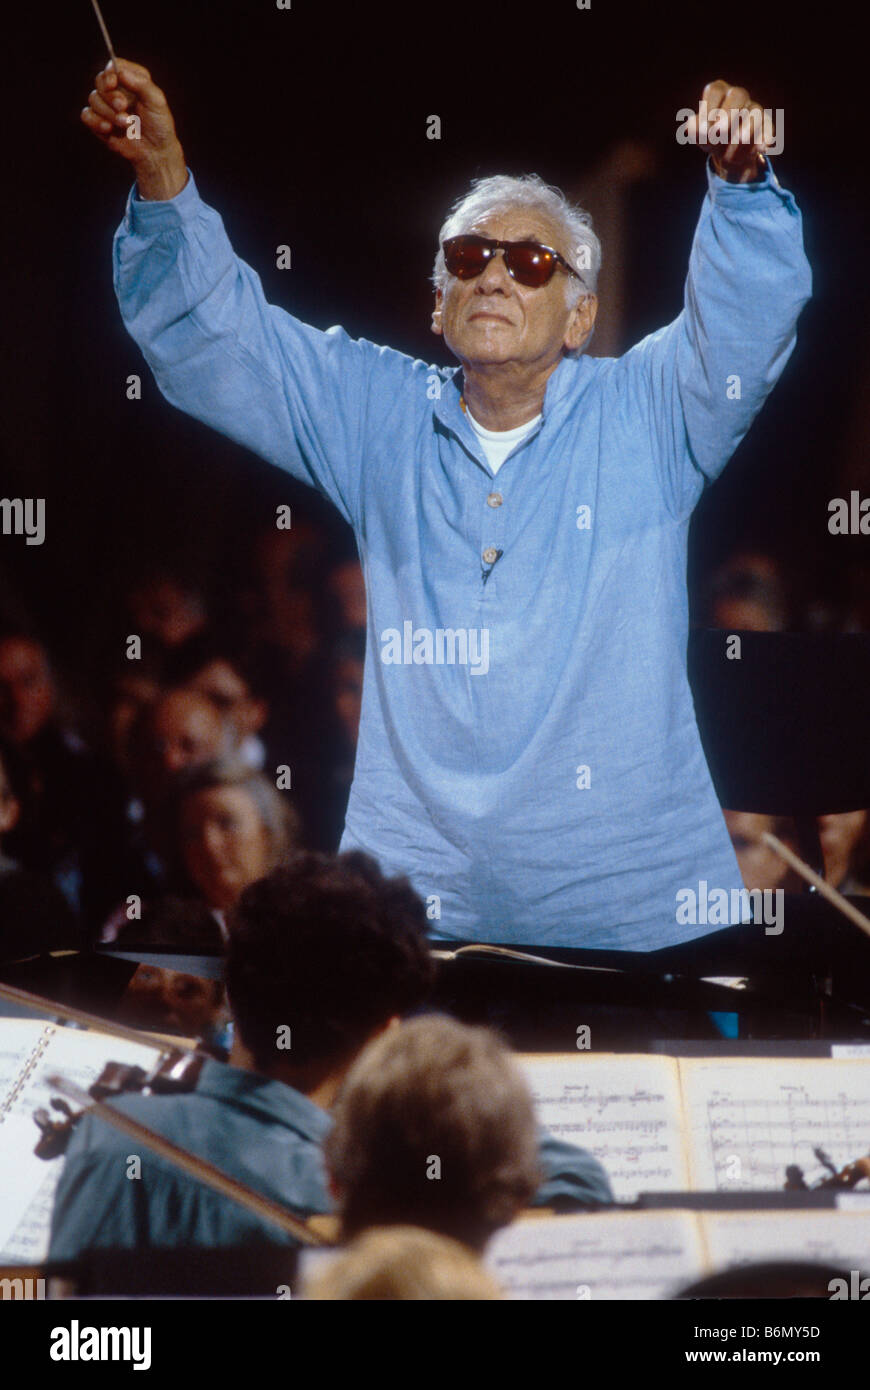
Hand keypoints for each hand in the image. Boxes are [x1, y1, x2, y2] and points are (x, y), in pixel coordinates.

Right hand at [81, 59, 186, 199]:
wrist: (155, 152)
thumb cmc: (159, 125)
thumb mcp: (157, 101)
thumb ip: (141, 84)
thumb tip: (121, 72)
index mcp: (132, 79)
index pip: (114, 65)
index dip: (110, 72)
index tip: (113, 83)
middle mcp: (117, 90)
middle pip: (100, 81)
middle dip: (110, 95)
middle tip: (123, 107)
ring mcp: (107, 105)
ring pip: (93, 99)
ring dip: (109, 113)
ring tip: (126, 124)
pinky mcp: (99, 121)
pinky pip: (86, 115)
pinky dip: (96, 122)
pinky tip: (109, 129)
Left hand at [686, 80, 770, 183]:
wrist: (727, 154)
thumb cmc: (710, 138)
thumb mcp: (699, 136)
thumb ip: (694, 130)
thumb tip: (691, 126)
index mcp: (718, 94)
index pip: (715, 91)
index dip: (709, 108)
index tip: (704, 129)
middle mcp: (737, 96)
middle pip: (738, 94)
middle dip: (729, 112)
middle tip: (719, 132)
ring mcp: (753, 108)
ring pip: (755, 109)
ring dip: (748, 125)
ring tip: (740, 140)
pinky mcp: (765, 123)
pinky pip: (768, 126)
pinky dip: (766, 137)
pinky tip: (762, 149)